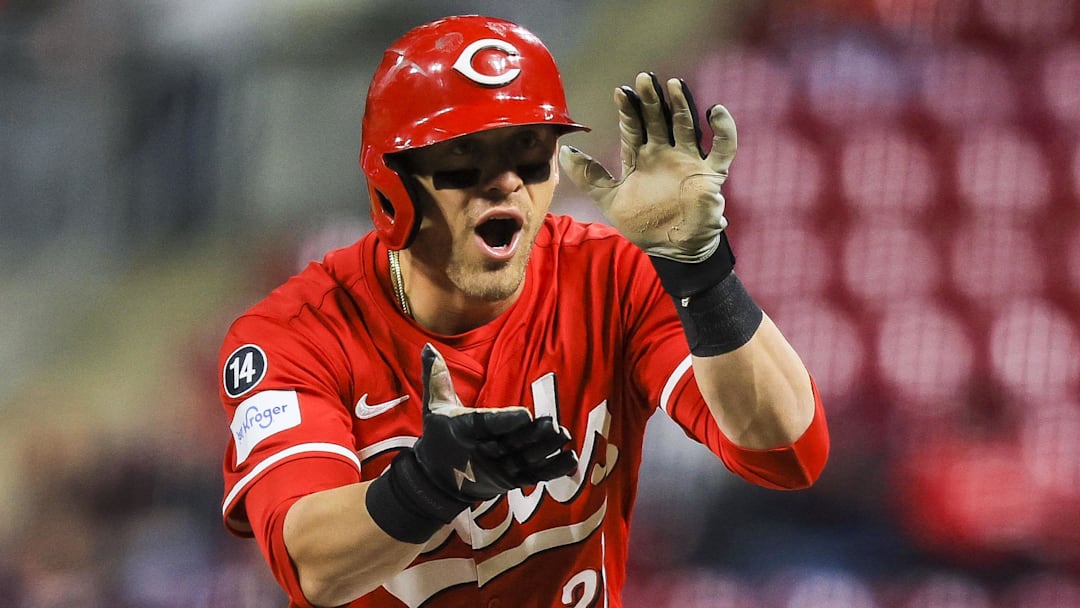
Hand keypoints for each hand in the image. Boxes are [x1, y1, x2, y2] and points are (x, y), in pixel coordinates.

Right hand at [413, 343, 577, 502]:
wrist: (436, 482)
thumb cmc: (439, 437)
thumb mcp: (434, 407)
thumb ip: (436, 377)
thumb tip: (428, 346)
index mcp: (463, 431)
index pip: (487, 424)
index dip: (507, 421)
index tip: (527, 414)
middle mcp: (480, 453)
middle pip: (510, 443)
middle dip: (532, 435)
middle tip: (552, 423)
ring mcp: (496, 470)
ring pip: (524, 461)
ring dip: (545, 450)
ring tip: (563, 436)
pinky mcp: (509, 482)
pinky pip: (533, 476)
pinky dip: (552, 470)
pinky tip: (570, 460)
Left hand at [559, 72, 736, 262]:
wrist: (672, 248)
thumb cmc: (643, 223)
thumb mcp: (610, 200)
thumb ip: (589, 177)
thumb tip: (565, 152)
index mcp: (641, 158)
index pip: (633, 128)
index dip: (628, 111)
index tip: (620, 92)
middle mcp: (664, 153)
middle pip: (658, 120)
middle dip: (651, 100)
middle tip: (644, 79)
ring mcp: (688, 161)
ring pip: (686, 126)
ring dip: (681, 105)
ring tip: (674, 85)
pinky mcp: (710, 173)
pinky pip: (723, 148)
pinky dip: (724, 129)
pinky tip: (715, 111)